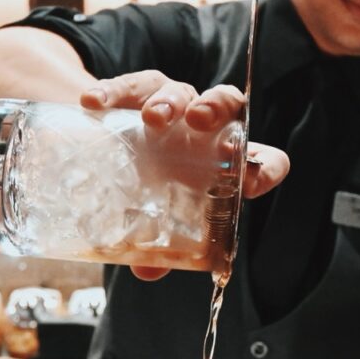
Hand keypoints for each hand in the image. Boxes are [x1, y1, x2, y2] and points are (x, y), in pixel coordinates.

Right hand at [80, 71, 289, 281]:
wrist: (106, 148)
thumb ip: (156, 246)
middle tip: (197, 123)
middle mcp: (204, 129)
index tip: (252, 181)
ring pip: (182, 90)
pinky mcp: (138, 91)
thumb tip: (147, 272)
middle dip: (216, 109)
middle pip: (226, 104)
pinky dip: (113, 92)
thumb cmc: (146, 188)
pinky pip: (131, 86)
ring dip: (170, 101)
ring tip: (152, 119)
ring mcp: (173, 104)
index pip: (264, 159)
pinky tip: (93, 104)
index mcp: (224, 163)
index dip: (266, 168)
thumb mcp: (155, 218)